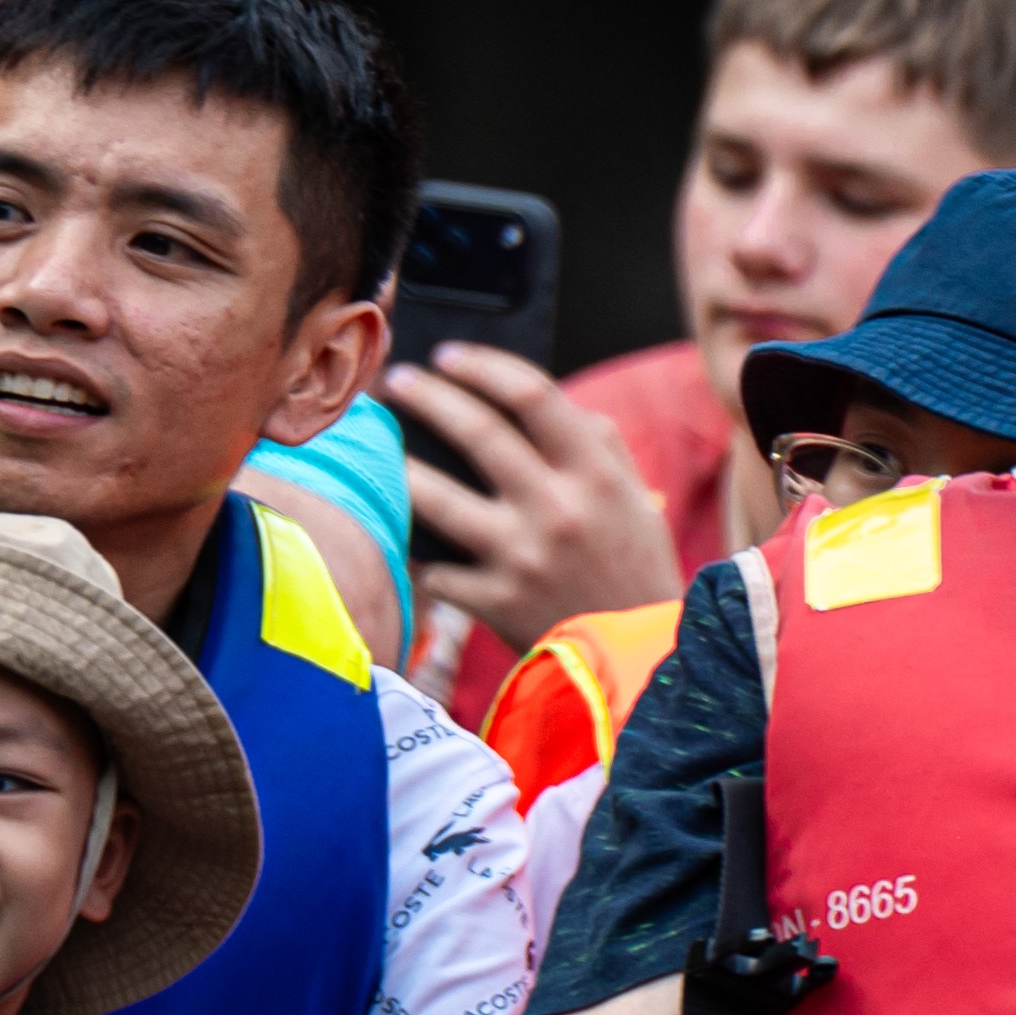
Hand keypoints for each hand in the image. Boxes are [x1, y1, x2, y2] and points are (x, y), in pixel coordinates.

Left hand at [385, 346, 691, 643]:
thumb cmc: (635, 570)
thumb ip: (598, 445)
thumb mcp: (633, 500)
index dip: (484, 366)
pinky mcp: (496, 602)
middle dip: (427, 397)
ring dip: (397, 465)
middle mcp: (558, 510)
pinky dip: (415, 550)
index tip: (448, 356)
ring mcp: (523, 558)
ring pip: (437, 497)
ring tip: (375, 445)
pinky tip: (399, 531)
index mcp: (597, 475)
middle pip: (479, 433)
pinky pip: (435, 568)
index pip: (535, 396)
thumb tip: (547, 403)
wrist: (639, 658)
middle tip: (394, 380)